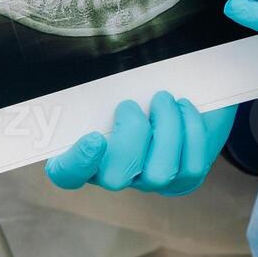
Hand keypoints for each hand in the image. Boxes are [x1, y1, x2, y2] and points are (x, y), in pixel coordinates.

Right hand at [45, 92, 234, 196]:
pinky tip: (183, 107)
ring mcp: (149, 180)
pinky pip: (188, 166)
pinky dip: (190, 130)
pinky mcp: (182, 179)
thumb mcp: (117, 85)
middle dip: (129, 137)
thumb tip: (99, 77)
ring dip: (165, 128)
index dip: (77, 164)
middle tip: (132, 105)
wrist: (182, 94)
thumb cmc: (139, 88)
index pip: (67, 174)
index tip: (94, 138)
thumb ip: (104, 90)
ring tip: (163, 98)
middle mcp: (116, 172)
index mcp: (86, 149)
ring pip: (158, 173)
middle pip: (114, 178)